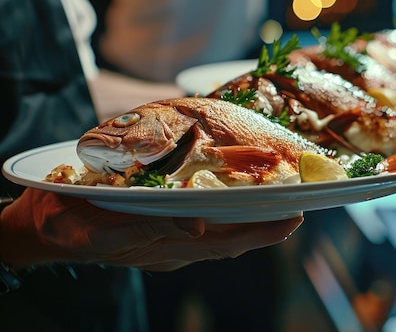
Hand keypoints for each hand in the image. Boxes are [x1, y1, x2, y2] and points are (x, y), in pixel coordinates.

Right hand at [0, 188, 302, 270]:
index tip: (293, 220)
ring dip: (250, 218)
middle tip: (299, 206)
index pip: (226, 244)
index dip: (261, 234)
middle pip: (231, 239)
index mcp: (164, 248)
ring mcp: (169, 240)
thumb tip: (196, 228)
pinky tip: (235, 197)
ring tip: (278, 199)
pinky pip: (202, 223)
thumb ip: (148, 228)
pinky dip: (225, 211)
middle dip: (266, 226)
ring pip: (220, 232)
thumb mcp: (101, 229)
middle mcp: (175, 246)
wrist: (45, 227)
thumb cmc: (69, 224)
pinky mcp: (160, 228)